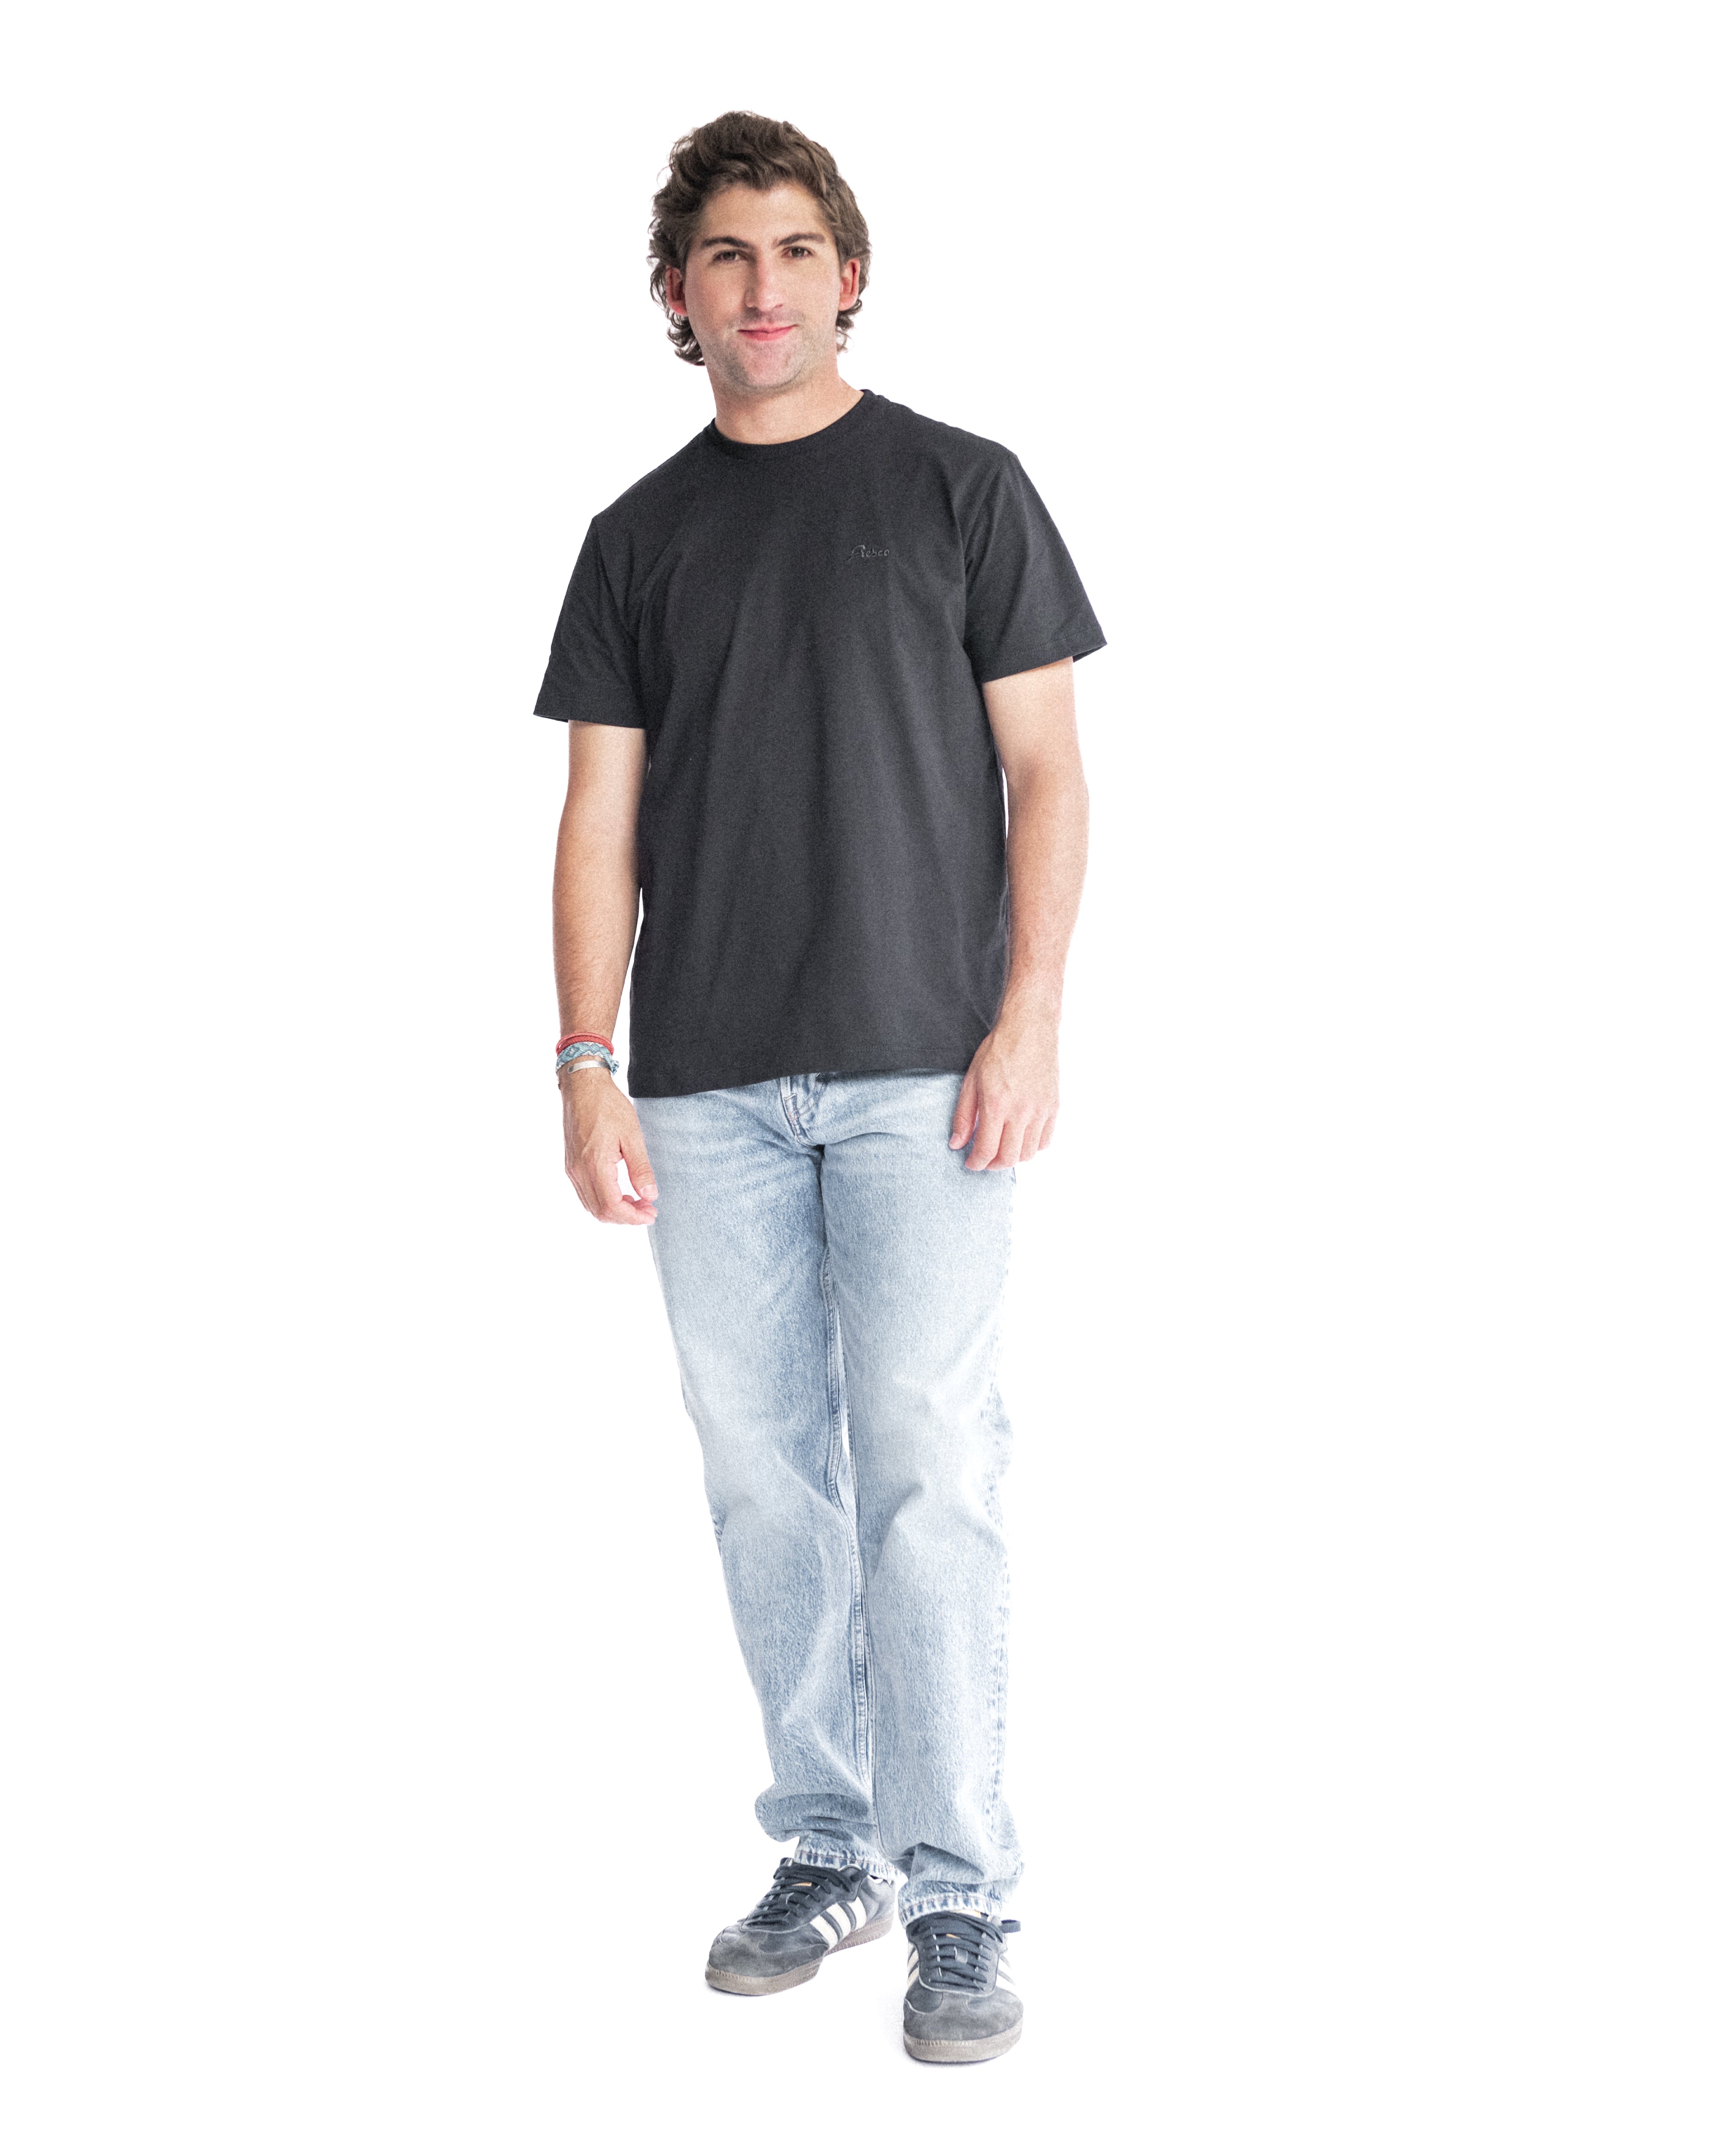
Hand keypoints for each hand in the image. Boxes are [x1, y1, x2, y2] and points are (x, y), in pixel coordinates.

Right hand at [561, 1066, 658, 1223]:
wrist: (582, 1087)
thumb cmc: (608, 1106)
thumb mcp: (632, 1135)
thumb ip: (640, 1168)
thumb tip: (650, 1195)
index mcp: (594, 1164)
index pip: (611, 1206)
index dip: (633, 1216)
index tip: (652, 1212)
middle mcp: (578, 1171)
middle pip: (600, 1212)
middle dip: (626, 1217)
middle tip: (648, 1208)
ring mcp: (572, 1170)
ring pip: (591, 1206)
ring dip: (615, 1210)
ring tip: (638, 1201)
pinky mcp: (571, 1165)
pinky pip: (586, 1194)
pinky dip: (604, 1201)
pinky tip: (621, 1192)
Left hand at [949, 1013, 1059, 1170]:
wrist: (1029, 1029)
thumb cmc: (998, 1051)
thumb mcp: (971, 1080)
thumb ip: (963, 1115)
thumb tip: (956, 1143)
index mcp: (996, 1104)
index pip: (986, 1150)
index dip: (976, 1163)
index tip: (970, 1163)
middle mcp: (1021, 1111)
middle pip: (1009, 1158)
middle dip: (993, 1165)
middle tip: (984, 1160)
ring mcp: (1040, 1110)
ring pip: (1028, 1153)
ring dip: (1012, 1158)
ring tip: (1001, 1148)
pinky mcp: (1053, 1107)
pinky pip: (1045, 1140)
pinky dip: (1032, 1147)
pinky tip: (1020, 1138)